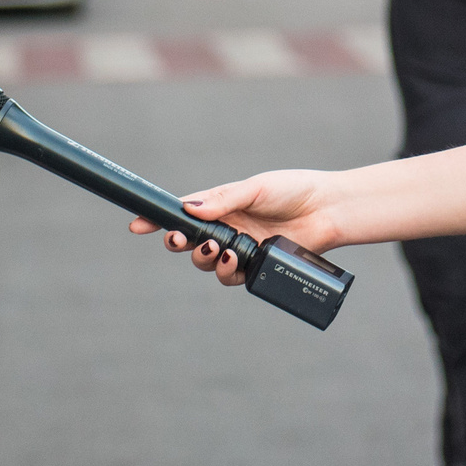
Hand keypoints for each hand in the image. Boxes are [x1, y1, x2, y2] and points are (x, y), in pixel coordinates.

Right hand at [127, 171, 338, 287]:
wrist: (328, 210)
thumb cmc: (293, 190)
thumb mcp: (256, 188)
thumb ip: (224, 199)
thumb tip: (189, 208)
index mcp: (222, 205)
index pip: (184, 213)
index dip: (159, 220)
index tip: (137, 225)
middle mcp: (226, 228)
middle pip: (190, 243)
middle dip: (177, 243)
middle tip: (178, 240)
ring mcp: (240, 249)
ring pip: (207, 263)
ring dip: (204, 259)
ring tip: (217, 248)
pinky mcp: (256, 268)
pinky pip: (232, 277)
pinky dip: (228, 272)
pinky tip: (235, 260)